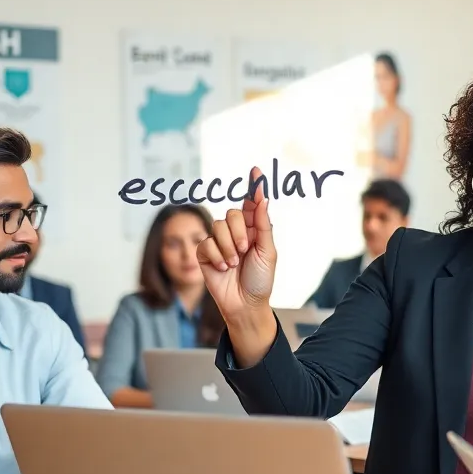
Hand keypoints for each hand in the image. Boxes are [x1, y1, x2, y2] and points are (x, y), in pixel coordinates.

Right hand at [197, 166, 276, 324]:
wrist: (245, 304)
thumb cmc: (260, 280)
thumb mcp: (268, 252)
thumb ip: (263, 225)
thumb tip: (263, 198)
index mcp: (254, 229)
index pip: (252, 203)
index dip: (253, 186)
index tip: (256, 170)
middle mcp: (236, 232)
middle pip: (231, 213)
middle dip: (238, 231)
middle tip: (244, 250)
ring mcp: (219, 241)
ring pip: (217, 226)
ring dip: (227, 246)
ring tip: (233, 264)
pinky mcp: (205, 252)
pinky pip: (206, 243)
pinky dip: (216, 257)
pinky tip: (222, 269)